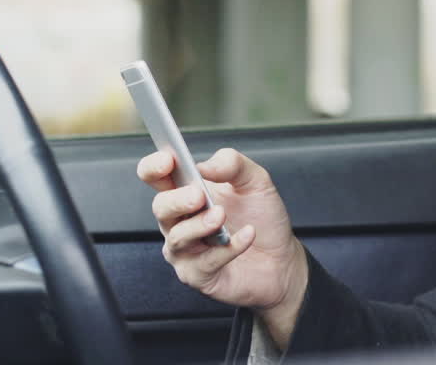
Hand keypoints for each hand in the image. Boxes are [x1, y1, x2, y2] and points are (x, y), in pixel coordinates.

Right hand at [136, 148, 307, 333]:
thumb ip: (232, 164)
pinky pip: (205, 262)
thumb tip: (204, 165)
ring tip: (222, 216)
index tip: (167, 160)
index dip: (154, 167)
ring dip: (200, 225)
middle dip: (177, 199)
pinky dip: (228, 248)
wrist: (282, 257)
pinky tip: (247, 235)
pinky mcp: (198, 275)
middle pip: (160, 207)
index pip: (155, 176)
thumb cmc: (261, 218)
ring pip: (177, 237)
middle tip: (198, 195)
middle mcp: (179, 221)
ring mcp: (185, 250)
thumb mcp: (255, 181)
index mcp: (186, 192)